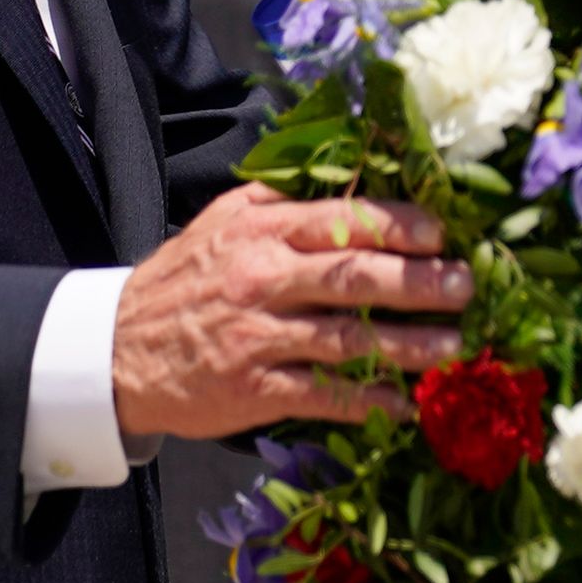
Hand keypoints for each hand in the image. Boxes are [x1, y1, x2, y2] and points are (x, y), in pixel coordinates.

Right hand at [113, 186, 469, 439]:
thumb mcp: (225, 223)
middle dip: (420, 283)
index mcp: (262, 231)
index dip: (399, 225)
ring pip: (348, 339)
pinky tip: (402, 404)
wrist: (115, 350)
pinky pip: (323, 394)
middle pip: (356, 277)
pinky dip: (367, 400)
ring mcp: (259, 337)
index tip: (443, 233)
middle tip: (465, 288)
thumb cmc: (186, 280)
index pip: (344, 219)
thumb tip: (353, 178)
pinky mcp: (253, 389)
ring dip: (408, 345)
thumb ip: (284, 203)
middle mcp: (264, 279)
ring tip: (452, 347)